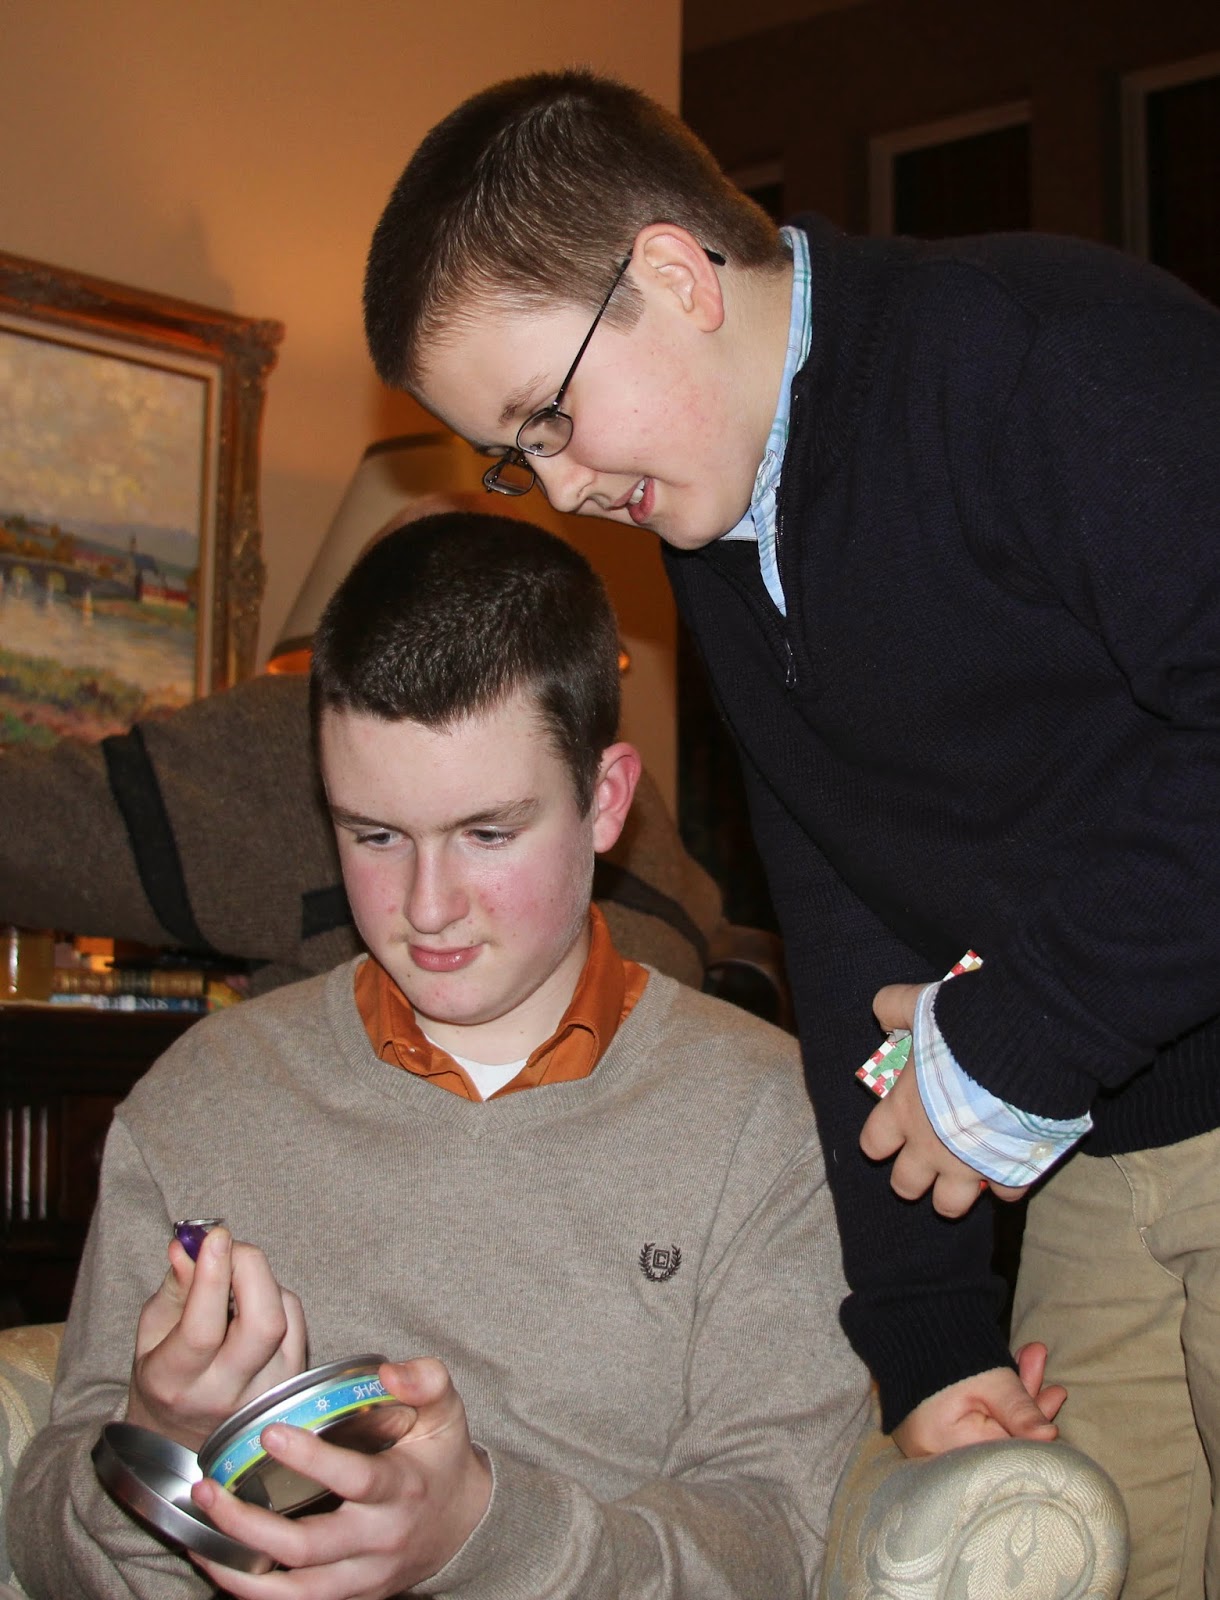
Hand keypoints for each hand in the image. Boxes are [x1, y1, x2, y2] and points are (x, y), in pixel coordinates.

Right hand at [126, 1226, 306, 1449]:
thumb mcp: (153, 1330)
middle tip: (229, 1248)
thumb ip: (175, 1287)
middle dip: (251, 1270)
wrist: (183, 1435)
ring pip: (284, 1319)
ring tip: (234, 1280)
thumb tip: (188, 1245)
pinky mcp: (292, 1385)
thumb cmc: (165, 1374)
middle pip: (262, 1325)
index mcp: (176, 1384)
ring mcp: (266, 1395)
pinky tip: (253, 1302)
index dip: (212, 1277)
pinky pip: (296, 1322)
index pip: (202, 1330)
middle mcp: (225, 1395)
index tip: (214, 1238)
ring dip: (262, 1281)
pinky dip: (277, 1297)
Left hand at [189, 1358, 491, 1598]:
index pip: (355, 1479)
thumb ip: (425, 1381)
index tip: (269, 1434)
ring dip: (240, 1567)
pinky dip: (251, 1592)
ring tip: (199, 1534)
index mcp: (402, 1489)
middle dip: (250, 1523)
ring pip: (295, 1591)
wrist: (463, 1525)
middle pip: (309, 1546)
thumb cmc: (442, 1460)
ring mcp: (363, 1576)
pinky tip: (218, 1564)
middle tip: (208, 1490)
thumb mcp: (446, 1411)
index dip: (312, 1460)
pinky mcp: (349, 1597)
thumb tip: (387, 1372)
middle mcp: (380, 1539)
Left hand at [860, 983, 1027, 1215]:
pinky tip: (1011, 1163)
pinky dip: (1007, 1182)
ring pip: (950, 1205)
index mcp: (904, 1111)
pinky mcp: (1009, 1172)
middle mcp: (929, 1147)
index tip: (892, 1136)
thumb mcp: (922, 1006)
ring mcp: (968, 1165)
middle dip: (913, 1178)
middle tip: (928, 1161)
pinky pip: (1005, 1194)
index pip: (874, 1143)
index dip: (880, 1142)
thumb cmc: (966, 1030)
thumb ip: (894, 1007)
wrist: (1027, 1050)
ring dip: (954, 1195)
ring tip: (964, 1179)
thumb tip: (881, 1013)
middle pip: (905, 1185)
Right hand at [892, 1343, 1066, 1456]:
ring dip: (1014, 1407)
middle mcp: (933, 1454)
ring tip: (1034, 1373)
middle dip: (1027, 1412)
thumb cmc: (946, 1354)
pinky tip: (1015, 1388)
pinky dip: (993, 1410)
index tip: (1055, 1395)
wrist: (903, 1329)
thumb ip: (1020, 1411)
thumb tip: (1050, 1437)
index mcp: (945, 1444)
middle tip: (1053, 1387)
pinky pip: (972, 1430)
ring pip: (987, 1434)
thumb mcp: (991, 1381)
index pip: (1005, 1449)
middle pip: (996, 1442)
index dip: (1035, 1428)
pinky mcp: (930, 1437)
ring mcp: (929, 1447)